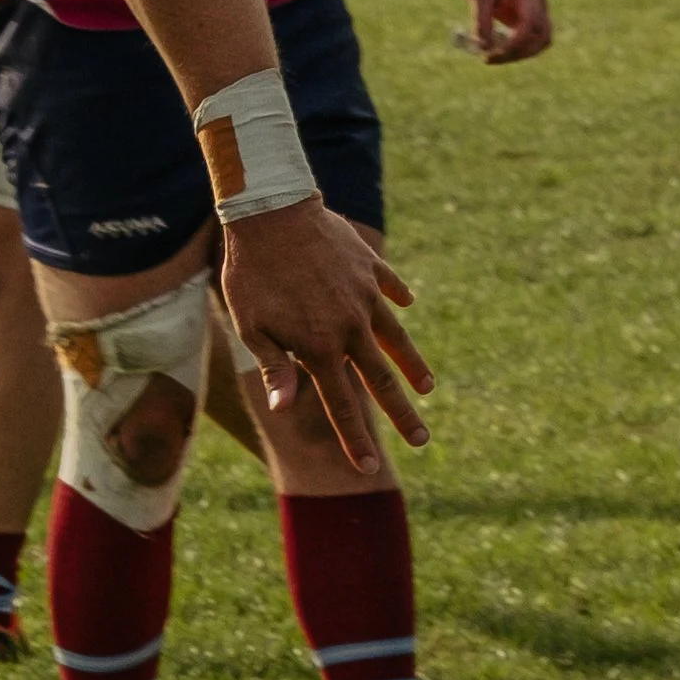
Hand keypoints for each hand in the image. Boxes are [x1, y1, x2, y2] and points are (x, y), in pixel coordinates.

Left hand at [219, 200, 432, 477]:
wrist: (272, 212)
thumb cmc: (251, 274)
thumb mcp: (252, 326)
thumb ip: (274, 367)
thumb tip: (283, 409)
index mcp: (320, 347)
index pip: (341, 405)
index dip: (355, 438)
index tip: (368, 467)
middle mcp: (351, 326)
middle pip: (382, 380)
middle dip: (402, 415)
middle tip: (422, 440)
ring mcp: (364, 295)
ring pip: (396, 337)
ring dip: (412, 364)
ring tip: (427, 388)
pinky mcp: (368, 266)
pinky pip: (389, 286)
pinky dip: (398, 298)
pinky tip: (408, 306)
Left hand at [458, 0, 550, 63]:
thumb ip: (481, 18)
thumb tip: (484, 46)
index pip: (531, 25)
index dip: (515, 43)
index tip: (492, 51)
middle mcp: (538, 7)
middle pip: (543, 38)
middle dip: (519, 53)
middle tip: (489, 58)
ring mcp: (535, 14)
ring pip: (538, 44)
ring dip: (518, 55)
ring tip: (490, 57)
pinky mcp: (526, 21)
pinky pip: (527, 42)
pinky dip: (513, 51)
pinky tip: (492, 51)